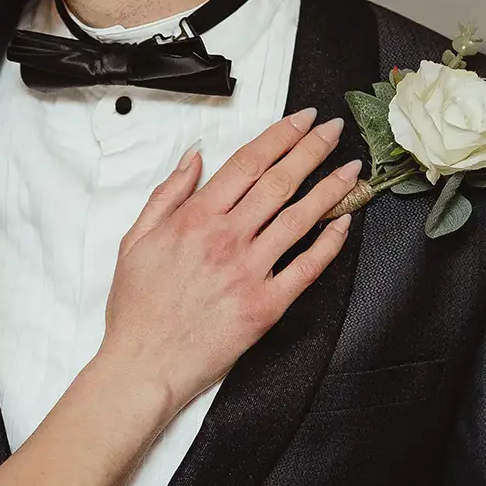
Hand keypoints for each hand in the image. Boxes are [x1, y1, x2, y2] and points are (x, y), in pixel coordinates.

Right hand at [101, 108, 356, 417]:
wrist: (144, 365)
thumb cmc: (137, 309)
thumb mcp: (135, 240)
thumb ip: (167, 195)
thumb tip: (194, 158)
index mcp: (195, 219)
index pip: (248, 163)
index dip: (280, 136)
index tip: (301, 120)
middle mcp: (227, 239)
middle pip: (281, 182)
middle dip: (313, 150)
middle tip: (332, 131)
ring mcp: (250, 272)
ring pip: (301, 218)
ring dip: (331, 189)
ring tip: (351, 169)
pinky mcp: (266, 305)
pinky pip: (307, 268)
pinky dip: (329, 243)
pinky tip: (343, 224)